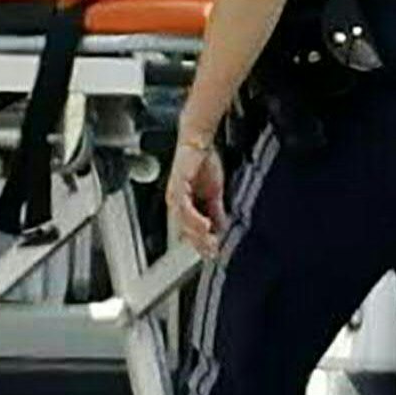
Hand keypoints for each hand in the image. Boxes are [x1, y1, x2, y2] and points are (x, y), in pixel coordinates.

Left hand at [167, 134, 224, 250]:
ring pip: (183, 223)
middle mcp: (175, 203)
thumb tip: (220, 226)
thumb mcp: (213, 193)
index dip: (200, 243)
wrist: (198, 142)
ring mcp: (174, 196)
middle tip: (214, 251)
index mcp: (182, 206)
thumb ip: (215, 211)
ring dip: (198, 235)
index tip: (212, 252)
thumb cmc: (202, 163)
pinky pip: (185, 209)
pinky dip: (195, 219)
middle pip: (184, 231)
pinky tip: (205, 225)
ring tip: (211, 241)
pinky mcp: (177, 187)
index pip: (189, 231)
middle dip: (200, 244)